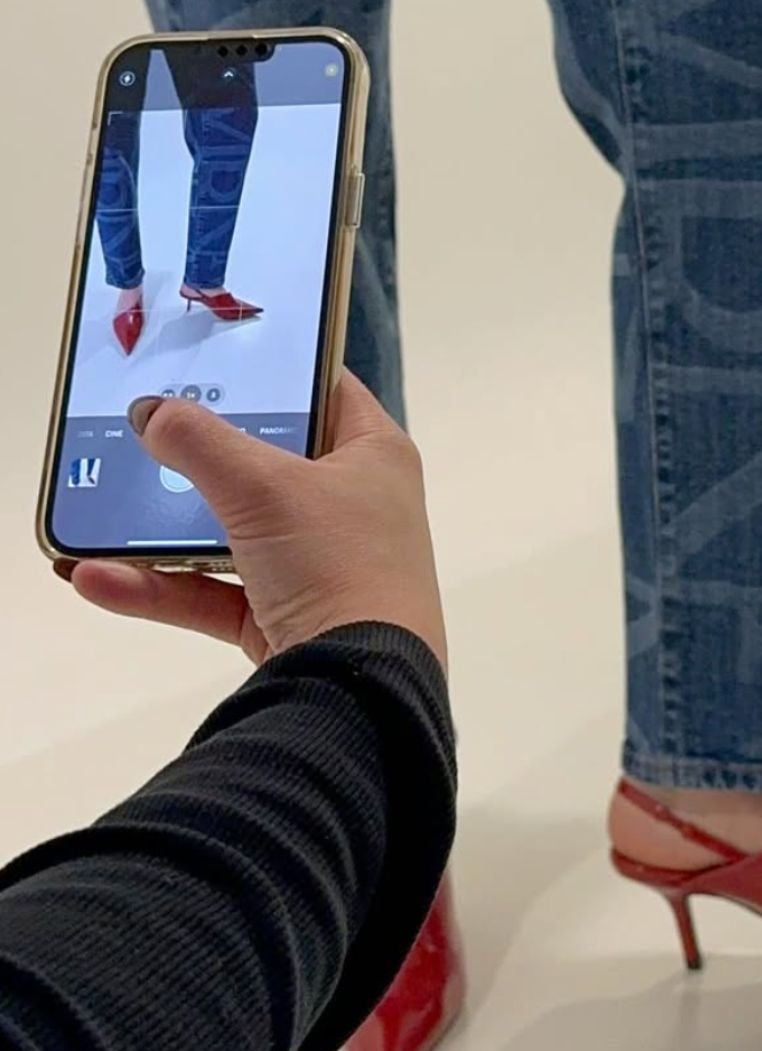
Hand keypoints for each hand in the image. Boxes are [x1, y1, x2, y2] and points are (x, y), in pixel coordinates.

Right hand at [56, 374, 446, 668]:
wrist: (359, 689)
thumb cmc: (336, 563)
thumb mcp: (263, 486)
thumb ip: (201, 443)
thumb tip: (153, 411)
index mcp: (373, 455)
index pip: (324, 391)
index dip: (273, 372)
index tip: (213, 360)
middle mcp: (353, 505)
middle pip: (268, 463)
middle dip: (200, 454)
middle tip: (142, 431)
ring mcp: (319, 565)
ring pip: (232, 532)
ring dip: (166, 527)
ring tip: (101, 509)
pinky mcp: (286, 619)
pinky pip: (214, 593)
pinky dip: (160, 586)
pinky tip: (99, 577)